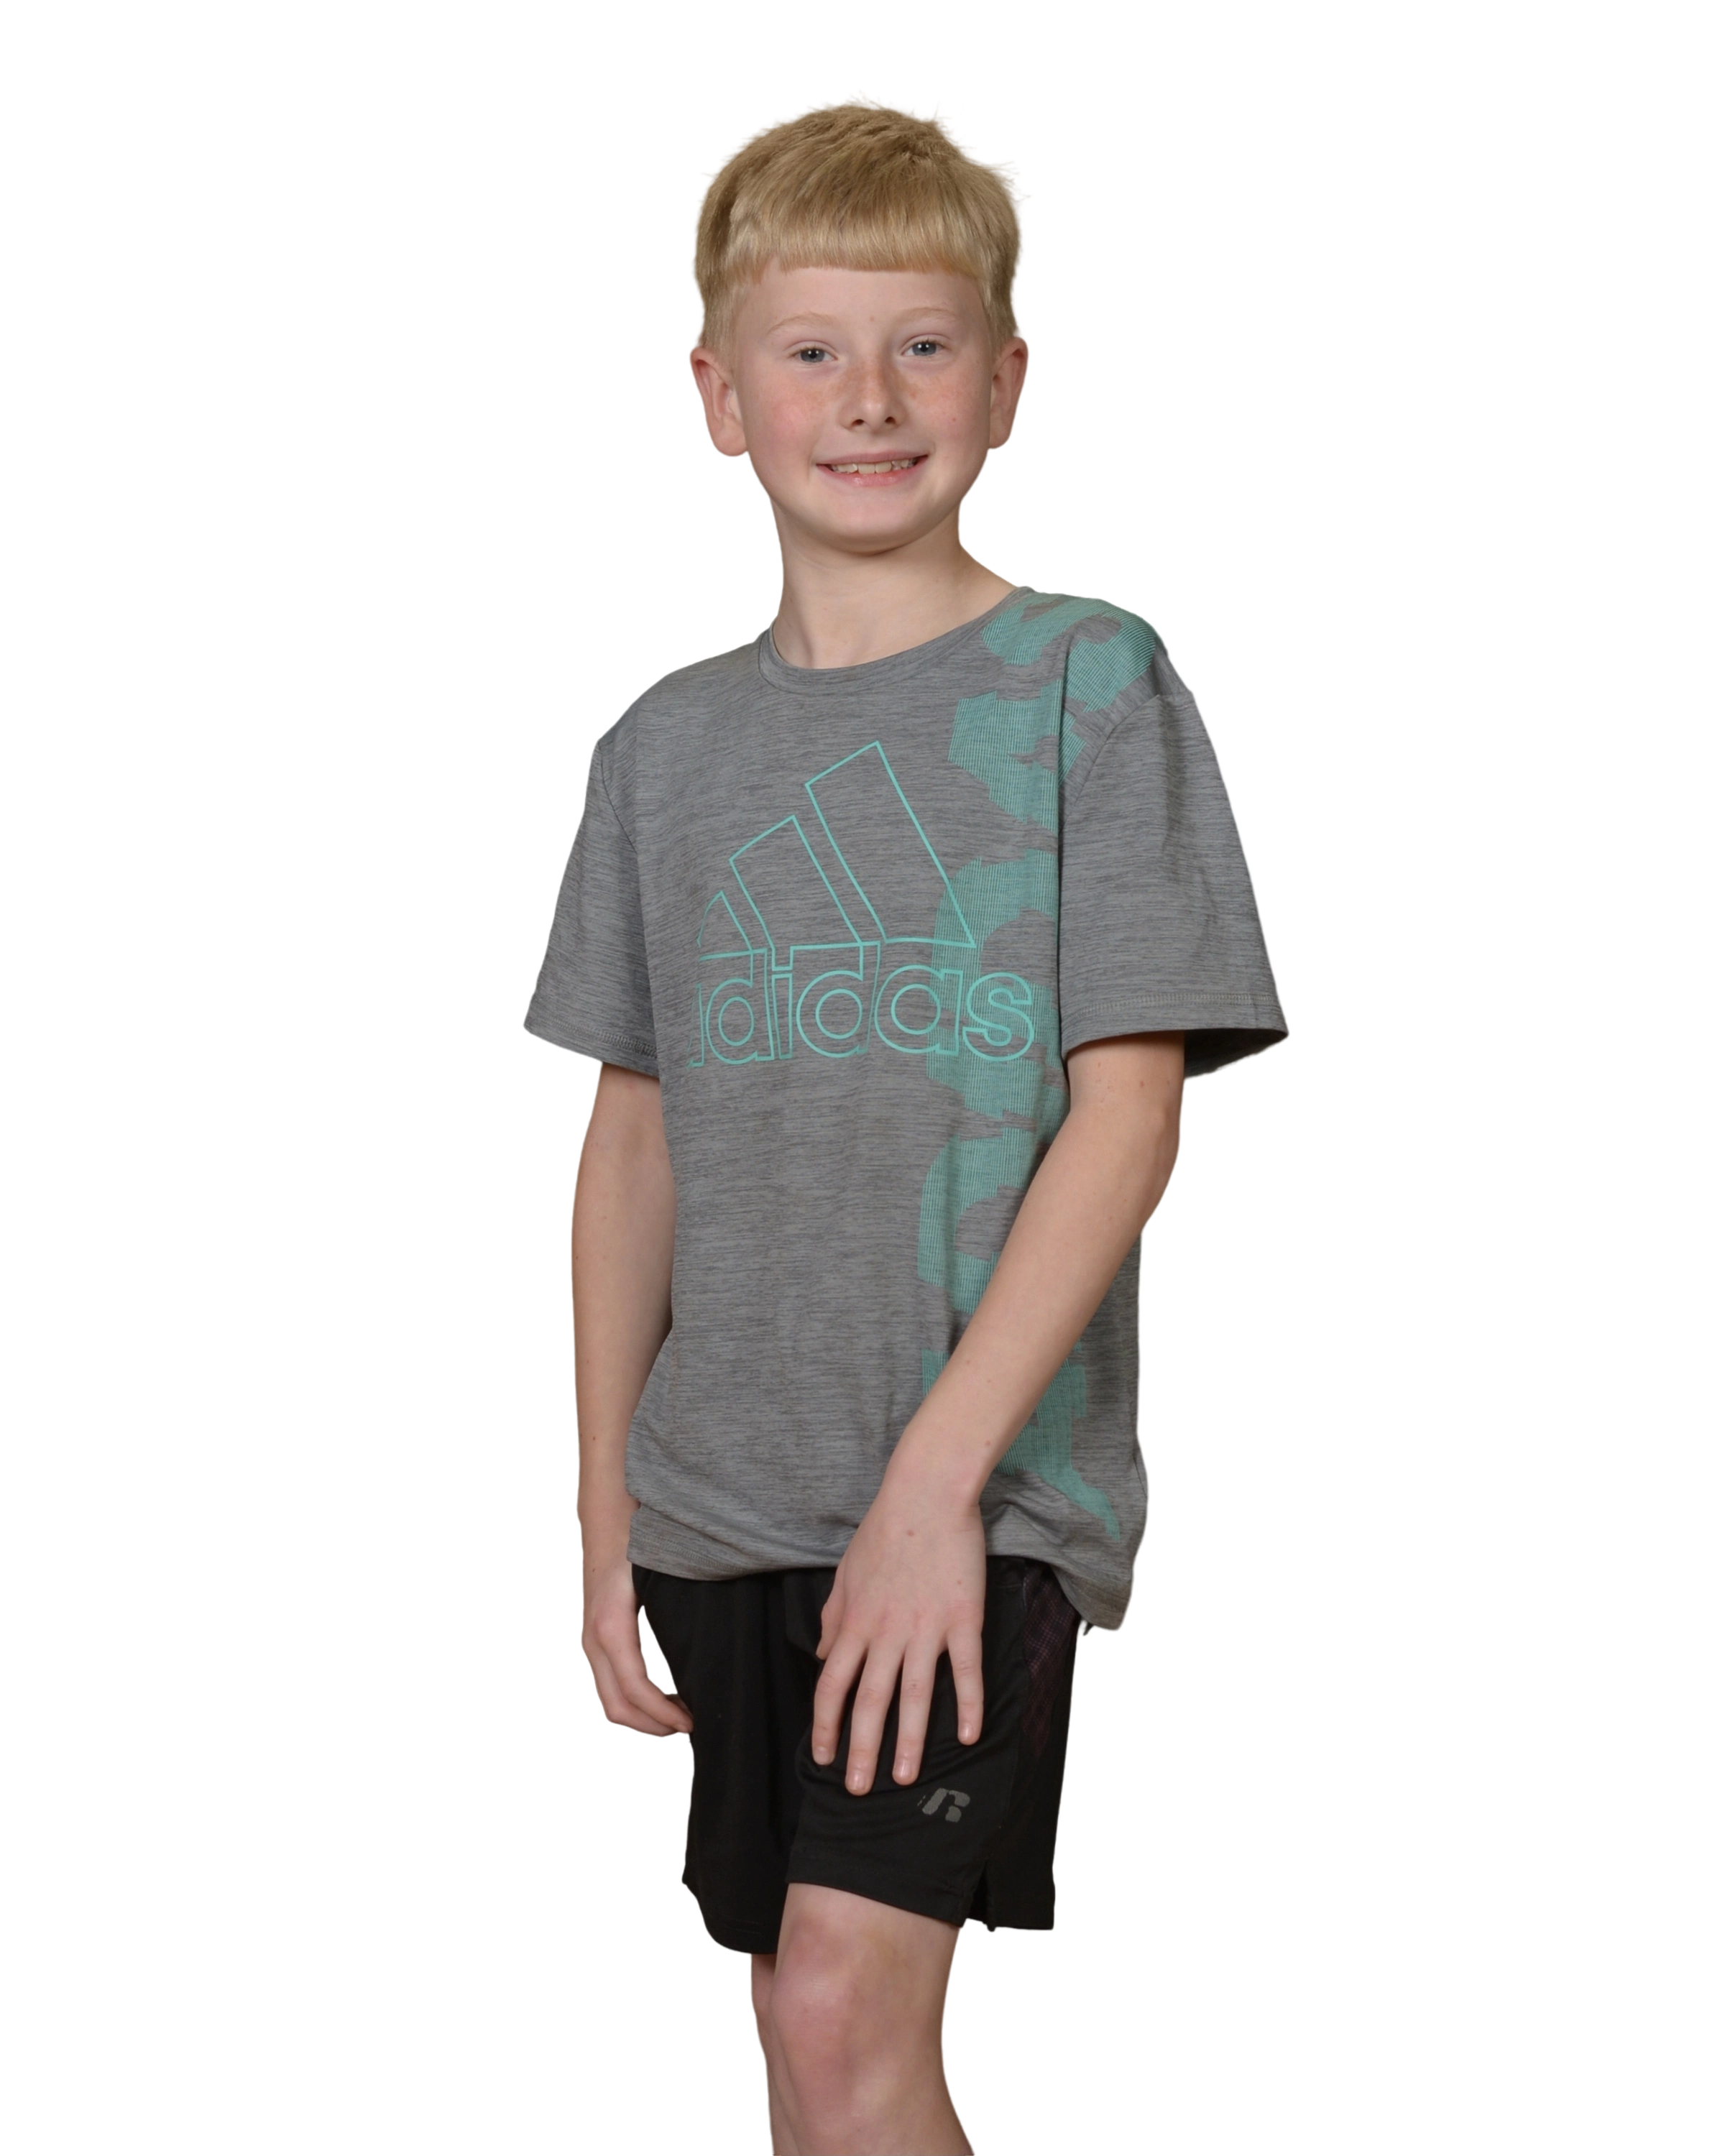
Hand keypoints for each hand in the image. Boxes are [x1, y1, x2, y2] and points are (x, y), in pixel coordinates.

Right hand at [578, 1550, 693, 1741]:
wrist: (609, 1518)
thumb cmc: (639, 1543)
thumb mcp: (661, 1576)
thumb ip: (678, 1611)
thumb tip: (712, 1650)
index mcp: (611, 1627)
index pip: (635, 1689)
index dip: (663, 1714)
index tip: (693, 1723)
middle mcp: (594, 1640)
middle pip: (617, 1707)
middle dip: (654, 1726)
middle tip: (692, 1728)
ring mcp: (590, 1643)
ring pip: (609, 1703)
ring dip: (643, 1719)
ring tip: (680, 1718)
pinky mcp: (594, 1642)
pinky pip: (608, 1687)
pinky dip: (634, 1703)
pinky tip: (664, 1696)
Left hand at [811, 1476, 985, 1794]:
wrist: (926, 1493)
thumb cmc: (885, 1529)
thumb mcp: (846, 1572)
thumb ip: (834, 1616)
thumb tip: (825, 1653)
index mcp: (856, 1622)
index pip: (833, 1685)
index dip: (825, 1725)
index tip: (822, 1757)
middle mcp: (886, 1632)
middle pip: (869, 1701)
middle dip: (861, 1750)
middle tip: (857, 1791)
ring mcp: (926, 1627)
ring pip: (914, 1695)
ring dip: (909, 1741)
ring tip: (905, 1779)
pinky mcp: (963, 1618)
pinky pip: (965, 1670)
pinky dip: (968, 1705)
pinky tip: (967, 1736)